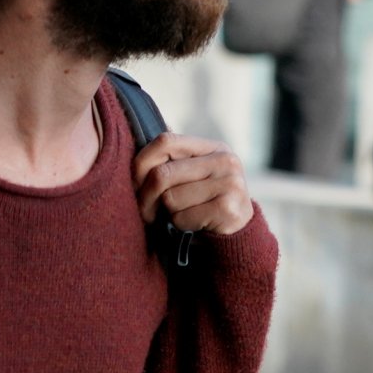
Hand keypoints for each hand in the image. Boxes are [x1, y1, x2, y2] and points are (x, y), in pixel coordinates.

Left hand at [134, 134, 254, 235]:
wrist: (239, 230)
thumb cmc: (206, 200)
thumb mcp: (195, 173)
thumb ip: (173, 158)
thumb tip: (134, 141)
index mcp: (214, 147)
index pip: (166, 141)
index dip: (142, 162)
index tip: (137, 182)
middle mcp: (226, 161)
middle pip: (163, 174)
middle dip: (148, 197)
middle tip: (148, 210)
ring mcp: (230, 184)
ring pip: (170, 198)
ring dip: (168, 213)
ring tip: (180, 214)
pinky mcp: (228, 208)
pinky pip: (182, 217)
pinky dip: (180, 225)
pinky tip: (193, 224)